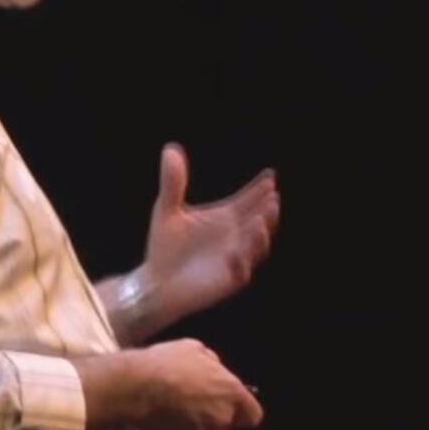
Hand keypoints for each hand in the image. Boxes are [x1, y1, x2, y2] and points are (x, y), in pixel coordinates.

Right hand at [135, 338, 262, 429]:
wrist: (136, 387)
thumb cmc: (168, 362)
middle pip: (228, 422)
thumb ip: (212, 362)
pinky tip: (166, 414)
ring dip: (198, 420)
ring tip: (177, 404)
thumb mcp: (194, 348)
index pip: (253, 415)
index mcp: (231, 393)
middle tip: (197, 397)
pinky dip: (180, 429)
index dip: (244, 409)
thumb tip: (216, 369)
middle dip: (217, 413)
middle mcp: (222, 418)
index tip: (231, 401)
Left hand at [141, 143, 279, 325]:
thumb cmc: (165, 246)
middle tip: (272, 196)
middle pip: (258, 220)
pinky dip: (241, 260)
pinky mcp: (228, 279)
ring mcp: (235, 258)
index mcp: (225, 217)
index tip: (270, 175)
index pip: (248, 200)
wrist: (156, 281)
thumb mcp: (168, 209)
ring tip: (260, 219)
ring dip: (260, 234)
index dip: (260, 188)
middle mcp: (235, 236)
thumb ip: (173, 182)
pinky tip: (237, 250)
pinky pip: (240, 270)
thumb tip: (170, 148)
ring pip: (255, 246)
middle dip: (266, 209)